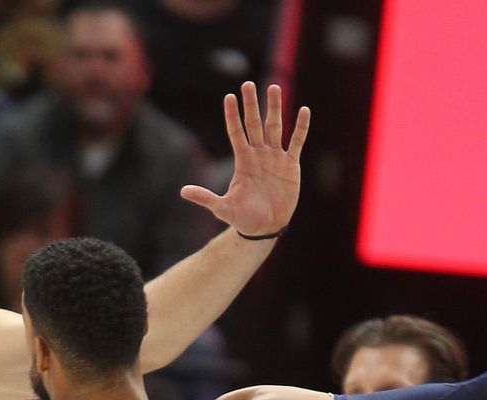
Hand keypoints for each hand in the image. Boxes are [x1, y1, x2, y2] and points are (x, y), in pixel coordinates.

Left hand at [180, 82, 308, 237]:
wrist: (265, 227)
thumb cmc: (243, 218)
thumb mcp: (222, 208)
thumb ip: (205, 198)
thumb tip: (183, 192)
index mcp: (243, 161)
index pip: (236, 133)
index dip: (232, 116)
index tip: (228, 97)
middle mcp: (258, 155)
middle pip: (254, 124)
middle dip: (251, 105)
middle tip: (247, 84)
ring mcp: (275, 158)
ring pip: (275, 127)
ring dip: (274, 108)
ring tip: (274, 87)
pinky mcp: (291, 165)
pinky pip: (296, 142)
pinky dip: (300, 127)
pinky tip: (303, 110)